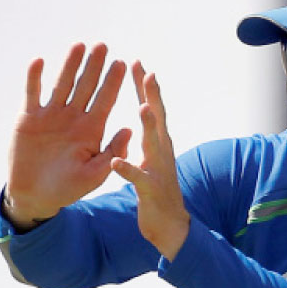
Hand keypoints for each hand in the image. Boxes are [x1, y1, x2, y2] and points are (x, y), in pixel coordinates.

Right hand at [5, 43, 130, 228]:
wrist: (36, 196)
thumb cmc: (68, 187)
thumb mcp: (94, 174)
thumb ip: (111, 153)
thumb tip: (130, 130)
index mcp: (91, 129)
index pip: (105, 100)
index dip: (113, 82)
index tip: (122, 63)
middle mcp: (73, 117)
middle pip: (86, 86)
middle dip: (94, 66)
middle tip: (103, 45)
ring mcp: (51, 115)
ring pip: (62, 84)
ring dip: (69, 65)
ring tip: (79, 45)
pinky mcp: (29, 118)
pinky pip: (32, 94)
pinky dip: (34, 78)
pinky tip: (40, 62)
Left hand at [110, 62, 189, 260]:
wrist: (169, 224)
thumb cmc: (158, 188)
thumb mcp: (154, 157)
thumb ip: (150, 134)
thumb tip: (148, 107)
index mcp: (158, 142)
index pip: (151, 108)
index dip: (145, 87)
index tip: (138, 63)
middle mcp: (161, 151)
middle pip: (157, 118)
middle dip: (152, 96)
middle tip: (148, 74)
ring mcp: (158, 169)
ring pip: (153, 144)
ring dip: (149, 126)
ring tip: (142, 108)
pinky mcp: (150, 189)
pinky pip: (137, 178)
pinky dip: (128, 169)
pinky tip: (117, 163)